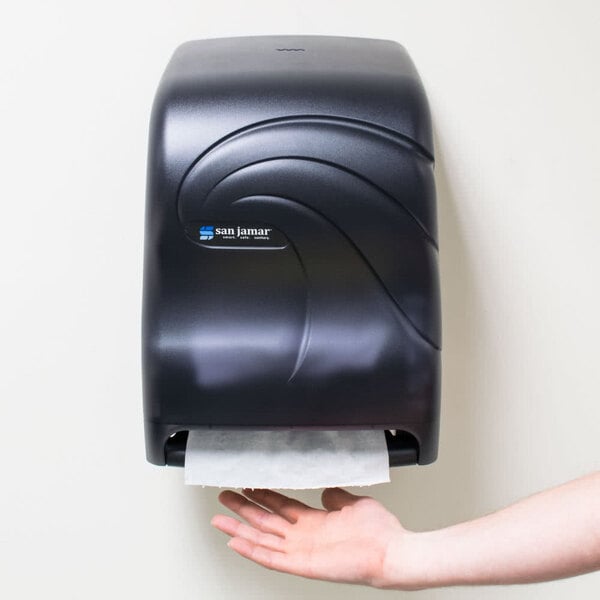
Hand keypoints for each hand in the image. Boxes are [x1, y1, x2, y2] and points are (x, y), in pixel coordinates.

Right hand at [211, 487, 416, 587]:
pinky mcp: (303, 564)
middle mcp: (304, 536)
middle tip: (224, 497)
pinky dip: (252, 551)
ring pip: (262, 539)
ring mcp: (301, 551)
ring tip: (219, 520)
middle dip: (243, 509)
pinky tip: (236, 543)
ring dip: (239, 530)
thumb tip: (326, 490)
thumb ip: (337, 498)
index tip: (248, 486)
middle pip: (265, 521)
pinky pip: (272, 558)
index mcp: (315, 521)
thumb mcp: (354, 504)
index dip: (263, 496)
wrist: (391, 551)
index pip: (281, 507)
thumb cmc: (379, 531)